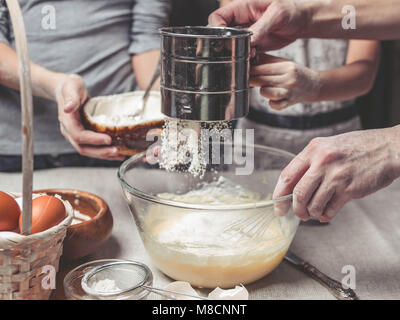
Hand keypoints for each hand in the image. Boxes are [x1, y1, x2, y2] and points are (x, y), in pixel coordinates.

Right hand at [56, 74, 124, 160]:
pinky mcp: (83, 136)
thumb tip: (68, 108)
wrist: (66, 89)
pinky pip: (93, 147)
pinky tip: (117, 154)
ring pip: (88, 150)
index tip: (108, 139)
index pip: (79, 135)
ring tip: (119, 155)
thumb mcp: (72, 86)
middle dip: (100, 152)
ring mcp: (75, 135)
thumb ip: (71, 96)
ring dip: (103, 155)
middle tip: (116, 151)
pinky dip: (104, 152)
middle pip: (83, 148)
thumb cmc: (70, 86)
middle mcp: (69, 131)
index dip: (93, 139)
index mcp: (66, 120)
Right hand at [208, 0, 305, 49]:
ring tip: (250, 53)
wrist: (301, 23)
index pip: (218, 17)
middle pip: (220, 33)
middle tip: (236, 50)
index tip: (223, 39)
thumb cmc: (292, 11)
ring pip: (229, 46)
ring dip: (235, 53)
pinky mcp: (251, 45)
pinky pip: (241, 54)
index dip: (216, 28)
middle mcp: (240, 21)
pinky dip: (244, 58)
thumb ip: (261, 27)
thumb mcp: (278, 15)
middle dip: (224, 44)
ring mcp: (245, 34)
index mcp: (242, 8)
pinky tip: (254, 58)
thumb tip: (248, 40)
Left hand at [250, 54, 320, 109]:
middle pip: (261, 80)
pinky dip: (271, 103)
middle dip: (253, 80)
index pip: (263, 68)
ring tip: (265, 88)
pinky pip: (274, 105)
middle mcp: (289, 79)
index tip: (246, 71)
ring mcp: (289, 92)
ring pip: (265, 92)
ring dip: (262, 90)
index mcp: (287, 67)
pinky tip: (273, 98)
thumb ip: (267, 60)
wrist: (313, 85)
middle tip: (250, 79)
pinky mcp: (289, 103)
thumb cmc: (294, 72)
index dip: (251, 70)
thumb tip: (249, 58)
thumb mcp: (284, 62)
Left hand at [273, 127, 399, 221]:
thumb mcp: (328, 145)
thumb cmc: (358, 147)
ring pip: (313, 204)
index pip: (287, 175)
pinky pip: (330, 209)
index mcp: (314, 149)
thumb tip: (293, 185)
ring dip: (310, 213)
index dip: (279, 193)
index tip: (277, 204)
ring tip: (313, 213)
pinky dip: (325, 215)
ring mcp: (336, 176)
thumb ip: (311, 162)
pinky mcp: (350, 190)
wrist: (389, 148)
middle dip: (294, 208)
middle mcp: (323, 162)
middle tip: (295, 214)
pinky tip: (325, 214)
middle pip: (298, 193)